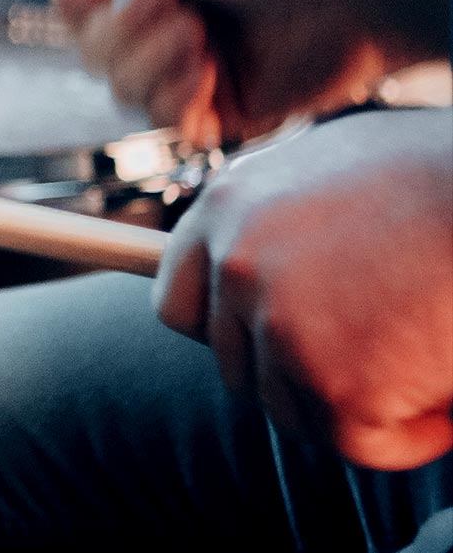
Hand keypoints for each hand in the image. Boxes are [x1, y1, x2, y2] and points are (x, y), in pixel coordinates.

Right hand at [53, 0, 450, 142]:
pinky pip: (165, 121)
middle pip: (89, 49)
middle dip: (118, 30)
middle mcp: (165, 22)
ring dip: (149, 61)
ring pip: (120, 88)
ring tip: (198, 36)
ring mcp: (191, 67)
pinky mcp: (221, 108)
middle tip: (171, 1)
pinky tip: (206, 72)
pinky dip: (175, 97)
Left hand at [154, 108, 452, 470]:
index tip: (266, 342)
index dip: (224, 331)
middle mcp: (237, 262)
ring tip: (420, 355)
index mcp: (229, 204)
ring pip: (293, 407)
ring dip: (353, 403)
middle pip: (236, 365)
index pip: (179, 300)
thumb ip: (282, 214)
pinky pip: (358, 442)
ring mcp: (280, 324)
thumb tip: (262, 255)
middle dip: (297, 373)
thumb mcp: (335, 164)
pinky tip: (443, 392)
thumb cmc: (441, 174)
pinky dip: (407, 435)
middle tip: (371, 355)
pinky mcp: (336, 382)